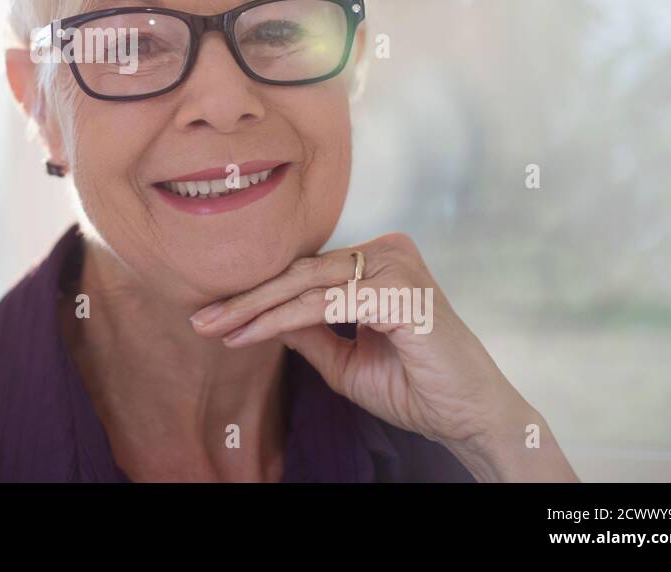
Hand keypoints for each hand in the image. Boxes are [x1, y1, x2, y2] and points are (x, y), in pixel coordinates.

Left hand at [188, 232, 577, 480]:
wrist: (469, 418)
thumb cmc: (415, 386)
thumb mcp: (343, 359)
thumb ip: (306, 331)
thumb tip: (259, 315)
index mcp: (377, 261)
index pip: (305, 273)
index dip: (257, 295)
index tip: (212, 317)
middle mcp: (388, 252)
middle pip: (299, 273)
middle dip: (246, 299)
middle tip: (200, 319)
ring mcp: (396, 266)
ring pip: (305, 285)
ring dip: (255, 309)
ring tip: (215, 328)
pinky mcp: (400, 291)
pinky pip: (325, 304)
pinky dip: (281, 320)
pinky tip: (249, 333)